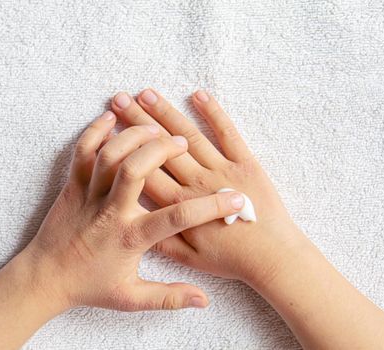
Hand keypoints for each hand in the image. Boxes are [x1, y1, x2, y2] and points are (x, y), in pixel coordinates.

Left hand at [22, 111, 245, 311]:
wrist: (45, 278)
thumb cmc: (88, 286)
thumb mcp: (130, 298)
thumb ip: (168, 297)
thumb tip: (203, 300)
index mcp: (130, 237)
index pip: (177, 219)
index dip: (210, 208)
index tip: (236, 199)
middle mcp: (110, 211)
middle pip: (136, 169)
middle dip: (162, 150)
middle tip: (181, 143)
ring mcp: (88, 195)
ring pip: (109, 154)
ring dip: (132, 135)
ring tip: (154, 127)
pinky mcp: (72, 185)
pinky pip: (81, 151)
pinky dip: (94, 131)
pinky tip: (110, 118)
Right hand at [111, 89, 308, 286]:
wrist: (274, 256)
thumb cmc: (232, 260)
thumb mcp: (191, 259)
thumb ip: (162, 241)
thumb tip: (135, 224)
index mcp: (179, 205)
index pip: (145, 172)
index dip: (125, 149)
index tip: (109, 130)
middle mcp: (196, 182)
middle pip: (160, 148)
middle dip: (138, 122)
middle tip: (120, 100)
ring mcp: (221, 169)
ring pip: (188, 135)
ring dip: (167, 112)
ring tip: (147, 93)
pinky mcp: (245, 162)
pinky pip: (227, 132)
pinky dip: (214, 112)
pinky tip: (198, 95)